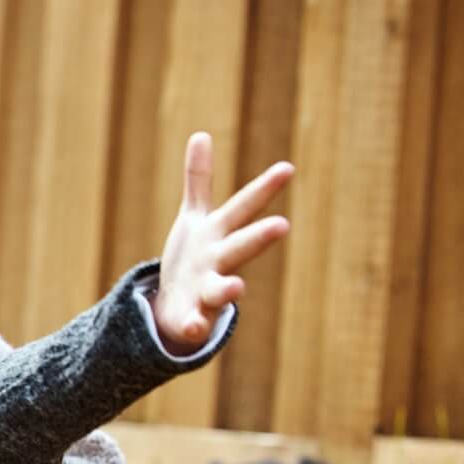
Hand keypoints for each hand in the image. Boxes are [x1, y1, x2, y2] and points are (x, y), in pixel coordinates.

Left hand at [153, 132, 292, 354]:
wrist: (177, 307)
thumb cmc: (194, 257)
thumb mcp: (195, 216)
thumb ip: (199, 180)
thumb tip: (200, 134)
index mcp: (219, 233)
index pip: (243, 207)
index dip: (264, 188)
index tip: (287, 168)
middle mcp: (219, 261)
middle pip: (240, 246)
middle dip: (259, 237)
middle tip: (281, 226)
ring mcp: (207, 291)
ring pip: (221, 290)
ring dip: (228, 289)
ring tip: (236, 288)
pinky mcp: (191, 318)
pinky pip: (193, 324)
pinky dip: (193, 327)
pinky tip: (191, 329)